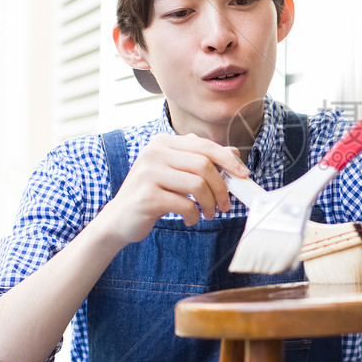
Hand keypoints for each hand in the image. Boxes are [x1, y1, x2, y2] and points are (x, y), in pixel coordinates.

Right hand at [98, 134, 248, 244]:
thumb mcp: (175, 173)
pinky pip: (185, 204)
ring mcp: (148, 174)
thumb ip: (199, 161)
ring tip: (208, 214)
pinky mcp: (147, 197)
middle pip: (204, 164)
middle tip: (225, 204)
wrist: (118, 219)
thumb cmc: (152, 195)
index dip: (228, 160)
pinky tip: (190, 219)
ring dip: (210, 204)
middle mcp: (154, 153)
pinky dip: (194, 216)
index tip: (243, 175)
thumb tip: (233, 154)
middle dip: (221, 187)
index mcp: (163, 142)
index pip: (204, 145)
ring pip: (198, 185)